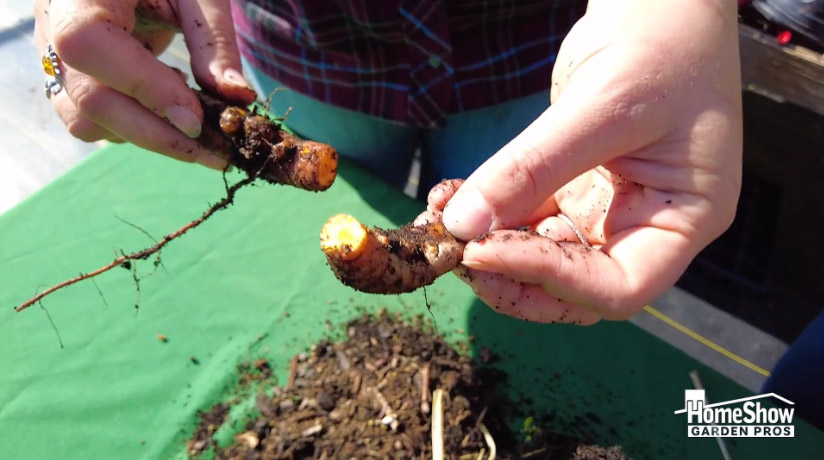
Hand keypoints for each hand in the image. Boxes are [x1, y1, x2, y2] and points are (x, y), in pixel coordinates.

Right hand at [33, 0, 256, 168]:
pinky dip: (132, 125)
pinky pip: (88, 118)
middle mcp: (51, 19)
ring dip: (143, 134)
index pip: (88, 42)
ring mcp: (50, 49)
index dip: (143, 87)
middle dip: (157, 134)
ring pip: (83, 120)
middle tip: (216, 151)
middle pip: (87, 98)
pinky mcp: (64, 73)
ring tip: (191, 115)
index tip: (196, 120)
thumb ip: (215, 41)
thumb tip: (238, 101)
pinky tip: (166, 101)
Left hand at [431, 0, 741, 323]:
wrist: (661, 2)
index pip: (619, 286)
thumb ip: (532, 168)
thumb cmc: (660, 44)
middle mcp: (647, 226)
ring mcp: (608, 209)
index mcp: (684, 219)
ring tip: (438, 220)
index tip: (485, 251)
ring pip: (542, 256)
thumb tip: (462, 225)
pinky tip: (450, 197)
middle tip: (454, 252)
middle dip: (512, 276)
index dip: (551, 280)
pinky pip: (526, 218)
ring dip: (488, 244)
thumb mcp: (601, 106)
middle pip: (575, 288)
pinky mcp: (574, 188)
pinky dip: (488, 213)